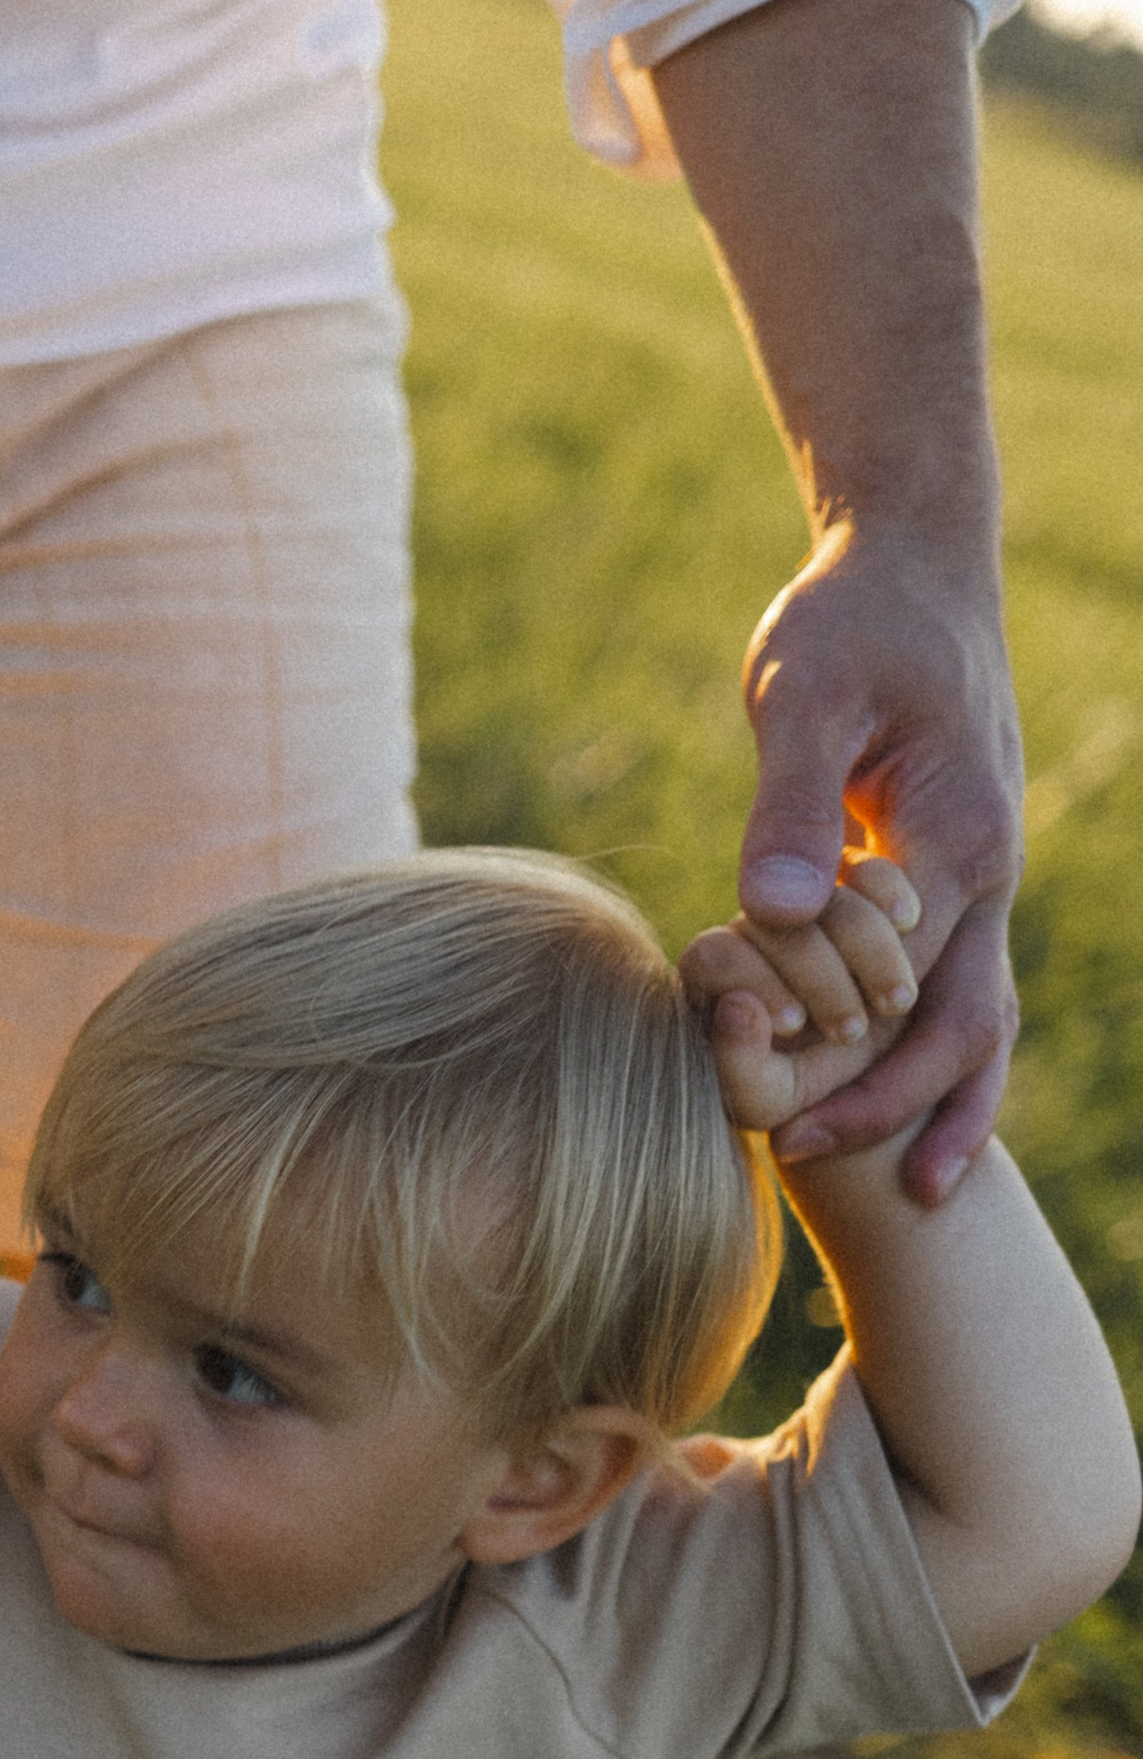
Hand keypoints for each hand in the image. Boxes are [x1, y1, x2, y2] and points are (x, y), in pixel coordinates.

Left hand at [730, 524, 1021, 1198]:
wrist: (909, 565)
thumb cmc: (849, 622)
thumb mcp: (802, 697)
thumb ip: (789, 804)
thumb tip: (769, 913)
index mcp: (960, 841)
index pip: (910, 988)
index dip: (846, 1060)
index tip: (774, 1115)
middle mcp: (989, 873)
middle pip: (966, 1027)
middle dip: (896, 1107)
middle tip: (803, 1162)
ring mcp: (980, 879)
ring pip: (977, 1017)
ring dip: (939, 1100)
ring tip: (907, 1192)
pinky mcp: (950, 874)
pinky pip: (953, 984)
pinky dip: (927, 1049)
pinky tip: (882, 1102)